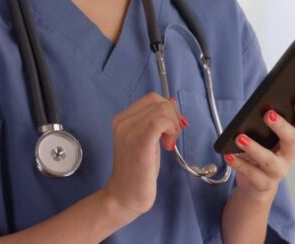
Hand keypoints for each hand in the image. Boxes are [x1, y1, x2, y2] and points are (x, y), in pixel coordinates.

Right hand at [101, 93, 186, 219]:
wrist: (124, 195)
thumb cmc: (137, 171)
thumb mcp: (145, 140)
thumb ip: (154, 122)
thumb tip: (171, 104)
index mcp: (121, 119)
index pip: (151, 98)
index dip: (167, 110)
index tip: (169, 129)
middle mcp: (122, 122)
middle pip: (158, 101)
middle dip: (172, 116)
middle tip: (171, 138)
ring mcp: (129, 131)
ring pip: (162, 109)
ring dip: (173, 125)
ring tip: (168, 143)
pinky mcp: (139, 142)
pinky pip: (160, 121)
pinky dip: (171, 129)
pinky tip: (168, 145)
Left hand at [224, 98, 294, 202]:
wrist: (256, 183)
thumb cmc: (262, 151)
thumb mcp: (265, 137)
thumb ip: (263, 123)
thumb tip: (252, 108)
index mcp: (292, 138)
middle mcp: (289, 154)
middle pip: (292, 139)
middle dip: (281, 126)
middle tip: (268, 114)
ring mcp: (278, 170)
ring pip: (269, 160)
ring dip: (254, 147)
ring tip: (239, 138)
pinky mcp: (264, 183)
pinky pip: (251, 174)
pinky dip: (239, 164)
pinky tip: (228, 156)